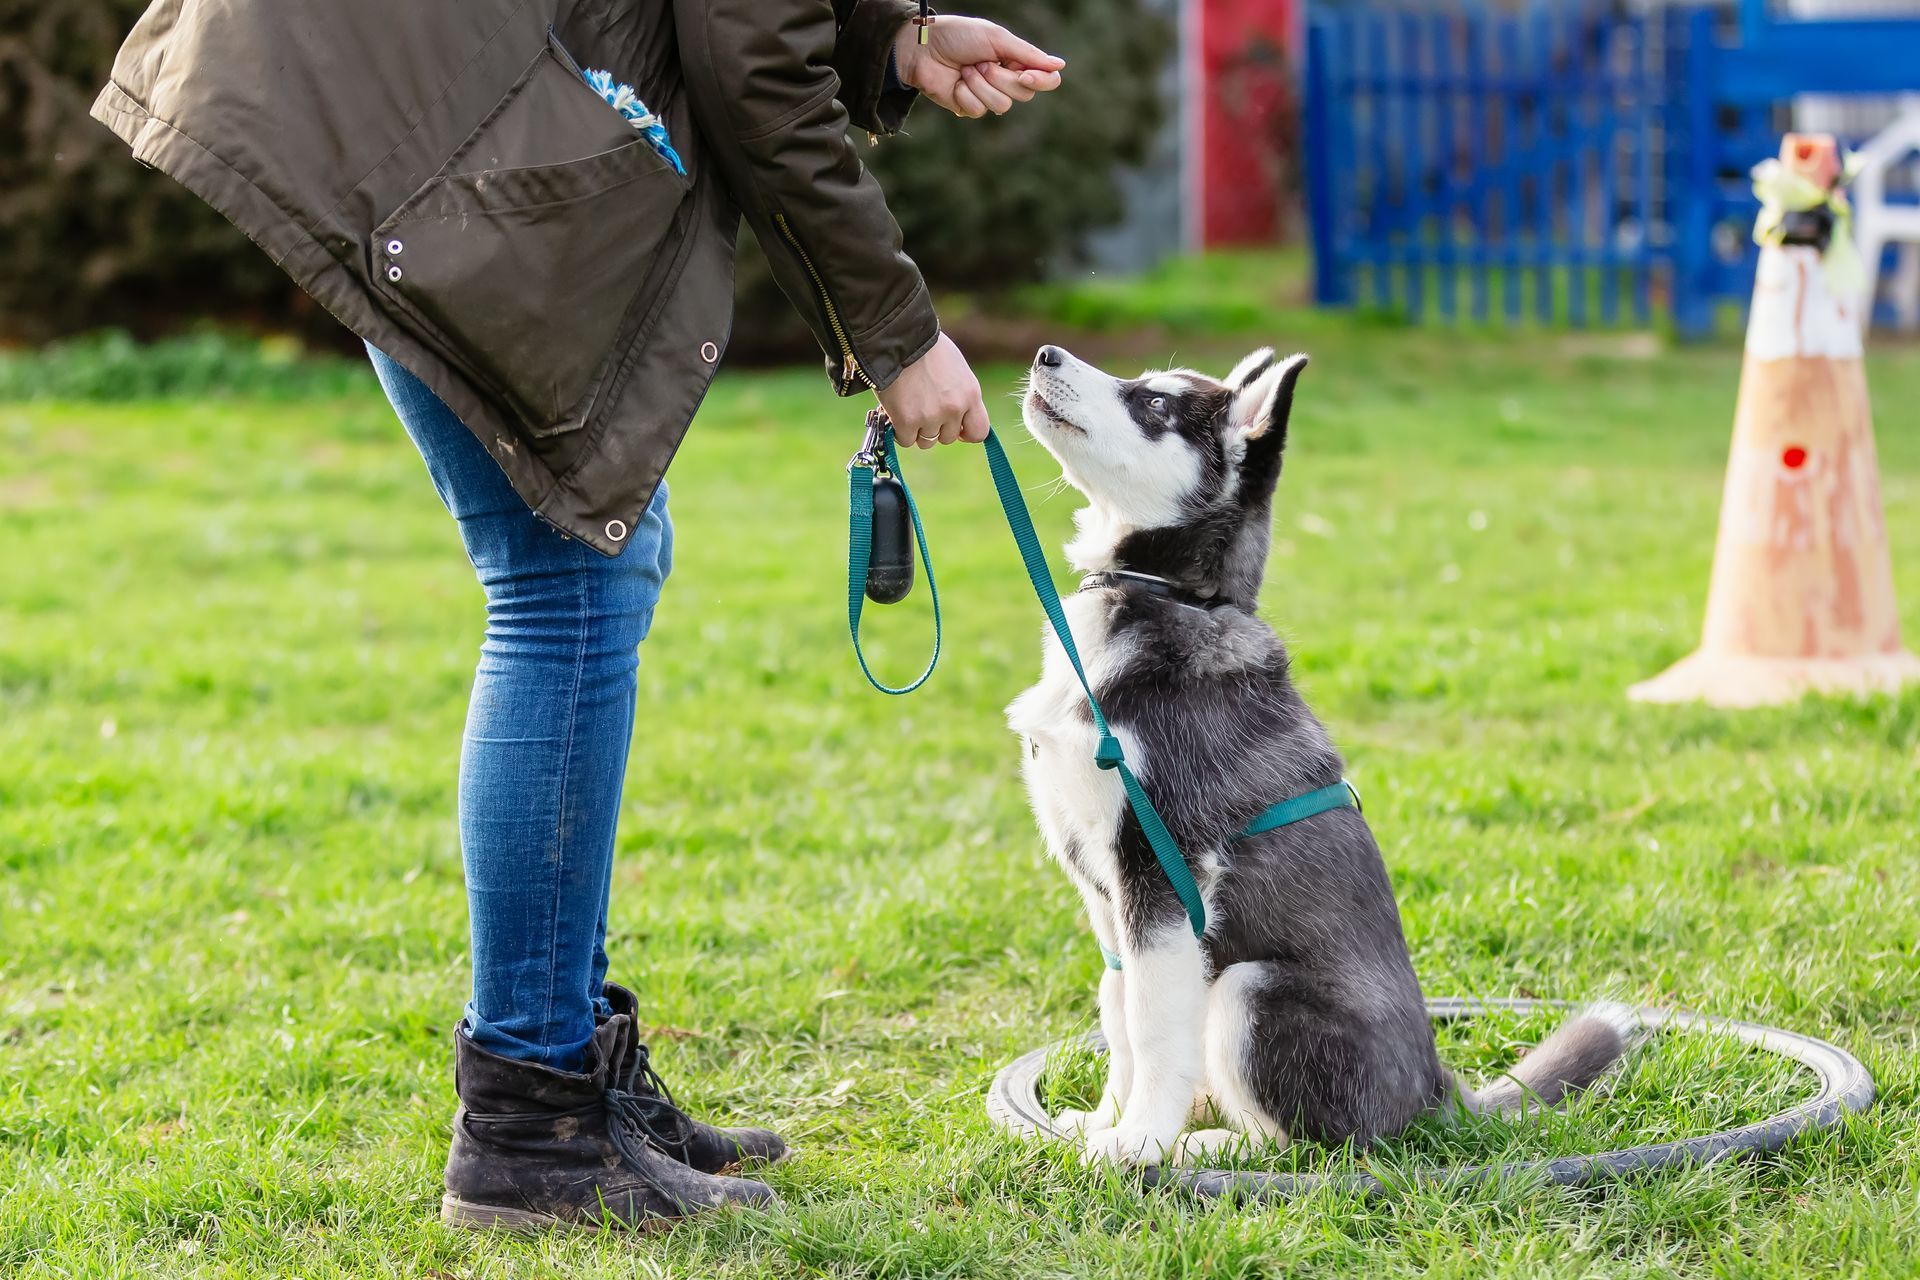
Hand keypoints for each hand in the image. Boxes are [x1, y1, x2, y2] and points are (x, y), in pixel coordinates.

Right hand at [875, 332, 989, 448]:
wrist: (899, 339)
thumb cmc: (926, 349)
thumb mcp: (957, 370)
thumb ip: (960, 395)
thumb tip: (958, 418)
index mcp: (970, 394)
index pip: (979, 432)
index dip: (966, 433)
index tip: (955, 428)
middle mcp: (954, 409)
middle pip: (948, 438)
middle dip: (936, 428)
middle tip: (922, 408)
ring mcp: (930, 417)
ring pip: (926, 441)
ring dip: (917, 430)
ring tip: (908, 407)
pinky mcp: (906, 421)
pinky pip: (905, 440)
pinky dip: (898, 430)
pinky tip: (895, 412)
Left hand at [894, 16, 1065, 118]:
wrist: (923, 49)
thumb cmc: (958, 36)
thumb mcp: (996, 39)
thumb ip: (1027, 54)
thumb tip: (1060, 66)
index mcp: (1016, 59)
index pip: (1046, 79)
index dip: (1041, 81)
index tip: (1025, 75)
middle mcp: (1006, 78)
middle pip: (1024, 94)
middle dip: (1001, 79)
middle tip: (981, 63)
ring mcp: (988, 94)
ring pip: (1002, 106)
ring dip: (981, 86)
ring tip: (966, 71)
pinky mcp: (970, 107)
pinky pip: (979, 111)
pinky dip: (966, 95)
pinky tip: (956, 83)